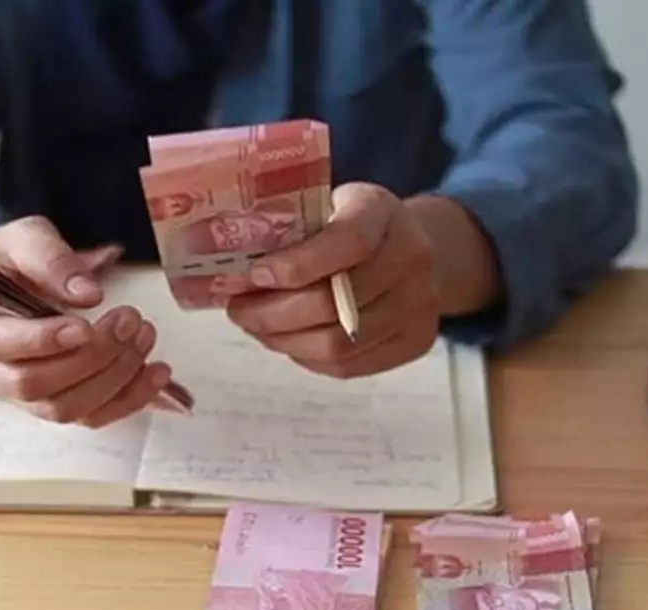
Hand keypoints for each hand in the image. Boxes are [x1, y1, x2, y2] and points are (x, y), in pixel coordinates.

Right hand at [0, 215, 174, 426]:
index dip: (39, 341)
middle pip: (29, 384)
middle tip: (129, 320)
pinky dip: (126, 400)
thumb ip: (48, 258)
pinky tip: (156, 372)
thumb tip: (88, 295)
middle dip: (87, 359)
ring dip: (111, 379)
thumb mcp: (20, 237)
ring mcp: (10, 394)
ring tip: (143, 337)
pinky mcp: (45, 404)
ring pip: (60, 409)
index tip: (85, 325)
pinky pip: (85, 418)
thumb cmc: (4, 260)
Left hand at [225, 182, 439, 378]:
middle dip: (272, 313)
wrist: (421, 248)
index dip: (296, 265)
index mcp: (383, 211)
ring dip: (283, 341)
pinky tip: (287, 340)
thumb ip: (291, 229)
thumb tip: (227, 267)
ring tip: (257, 328)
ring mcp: (419, 306)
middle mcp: (412, 258)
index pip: (347, 242)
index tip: (255, 275)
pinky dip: (306, 357)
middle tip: (237, 310)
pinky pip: (347, 366)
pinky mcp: (415, 343)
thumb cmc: (353, 224)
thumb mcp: (327, 205)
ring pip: (336, 344)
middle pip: (333, 304)